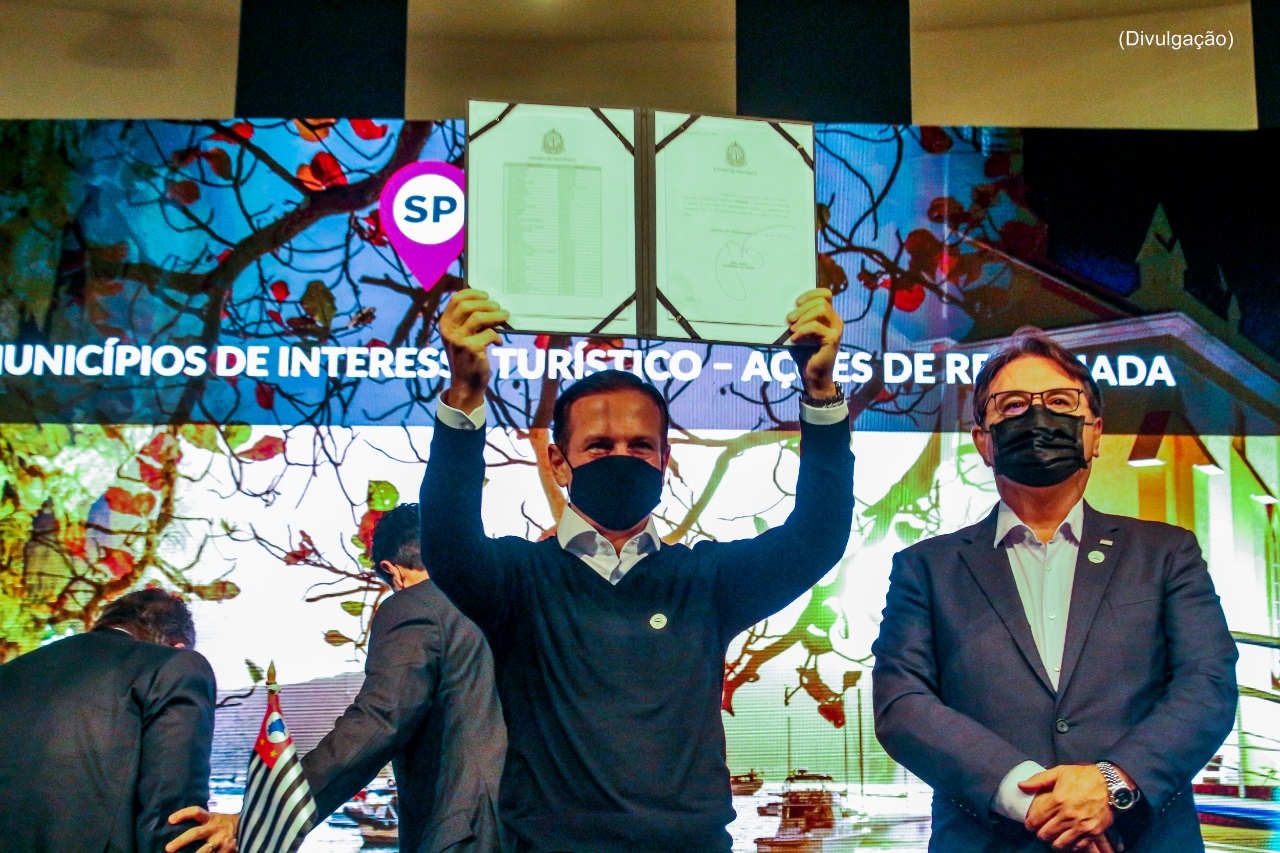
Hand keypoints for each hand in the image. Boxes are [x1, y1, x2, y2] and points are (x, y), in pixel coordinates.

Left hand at [166, 807, 239, 852]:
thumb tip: (179, 824)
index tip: (170, 820)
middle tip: (168, 848)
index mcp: (212, 818)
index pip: (196, 812)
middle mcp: (215, 828)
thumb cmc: (228, 823)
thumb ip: (204, 821)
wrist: (252, 825)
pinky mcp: (228, 849)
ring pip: (205, 850)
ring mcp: (221, 840)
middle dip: (181, 841)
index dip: (183, 814)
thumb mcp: (217, 818)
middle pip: (195, 833)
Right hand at [439, 288, 507, 412]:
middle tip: (498, 307)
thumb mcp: (461, 337)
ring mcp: (458, 340)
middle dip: (486, 304)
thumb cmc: (466, 358)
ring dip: (495, 315)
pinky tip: (498, 343)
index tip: (486, 295)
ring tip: (505, 316)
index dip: (473, 294)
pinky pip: (489, 334)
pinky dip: (497, 337)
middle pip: (467, 306)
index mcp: (444, 324)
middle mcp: (448, 331)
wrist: (466, 384)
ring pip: (479, 317)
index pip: (456, 300)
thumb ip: (468, 322)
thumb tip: (488, 303)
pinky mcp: (471, 349)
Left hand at [786, 288, 842, 397]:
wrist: (813, 375)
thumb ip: (797, 319)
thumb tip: (786, 309)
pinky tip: (795, 339)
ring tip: (792, 329)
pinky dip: (802, 331)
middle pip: (821, 301)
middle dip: (802, 308)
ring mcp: (836, 329)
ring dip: (803, 317)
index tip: (796, 303)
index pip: (825, 294)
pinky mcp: (833, 339)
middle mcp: (835, 320)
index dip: (810, 294)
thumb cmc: (804, 353)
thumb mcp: (798, 331)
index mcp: (829, 316)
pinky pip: (815, 327)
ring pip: (821, 309)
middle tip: (789, 319)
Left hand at [1020, 764, 1113, 849]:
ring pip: (1059, 844)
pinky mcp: (1093, 833)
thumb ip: (1038, 780)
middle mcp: (1068, 815)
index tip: (1030, 824)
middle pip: (1045, 834)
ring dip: (1054, 841)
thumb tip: (1020, 786)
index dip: (1030, 823)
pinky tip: (1068, 838)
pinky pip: (1077, 847)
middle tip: (1041, 829)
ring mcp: (1081, 826)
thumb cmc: (1083, 776)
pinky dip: (1070, 845)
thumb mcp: (1059, 772)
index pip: (1036, 819)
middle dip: (1040, 833)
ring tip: (1054, 835)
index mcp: (1057, 800)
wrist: (1111, 784)